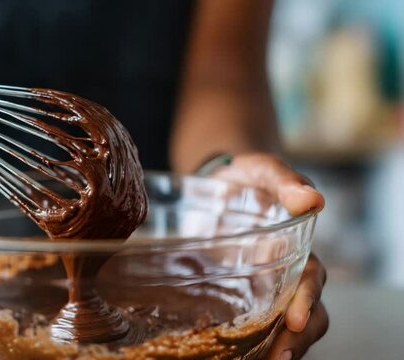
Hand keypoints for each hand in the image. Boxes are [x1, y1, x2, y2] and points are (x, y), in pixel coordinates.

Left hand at [212, 153, 327, 358]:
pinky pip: (246, 324)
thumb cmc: (247, 177)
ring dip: (274, 348)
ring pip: (279, 328)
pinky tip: (227, 354)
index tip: (296, 321)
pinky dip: (244, 343)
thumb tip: (313, 199)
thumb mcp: (264, 171)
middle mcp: (285, 276)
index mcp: (298, 250)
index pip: (312, 283)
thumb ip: (285, 181)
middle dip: (296, 340)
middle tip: (278, 357)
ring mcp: (260, 288)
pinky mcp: (235, 294)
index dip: (308, 302)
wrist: (217, 182)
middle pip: (304, 316)